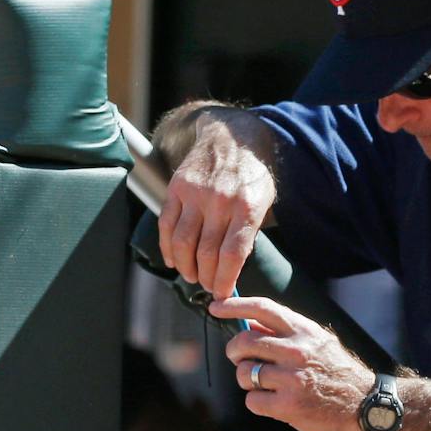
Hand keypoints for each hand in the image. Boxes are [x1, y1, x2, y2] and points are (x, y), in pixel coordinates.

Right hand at [158, 110, 276, 301]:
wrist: (230, 137)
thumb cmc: (250, 174)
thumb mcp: (264, 201)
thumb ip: (250, 232)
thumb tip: (232, 269)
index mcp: (247, 207)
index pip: (232, 255)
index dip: (224, 280)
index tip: (222, 293)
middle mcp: (220, 201)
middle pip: (206, 253)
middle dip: (205, 277)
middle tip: (207, 285)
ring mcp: (195, 194)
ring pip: (183, 242)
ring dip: (185, 266)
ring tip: (191, 275)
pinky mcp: (176, 188)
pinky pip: (166, 225)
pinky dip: (167, 248)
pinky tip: (173, 260)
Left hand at [215, 295, 373, 430]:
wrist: (365, 406)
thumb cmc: (336, 372)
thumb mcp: (317, 342)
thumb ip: (285, 332)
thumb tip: (249, 322)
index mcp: (303, 330)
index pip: (261, 308)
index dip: (234, 306)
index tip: (215, 306)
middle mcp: (296, 350)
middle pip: (243, 343)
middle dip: (235, 352)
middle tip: (241, 359)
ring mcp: (291, 379)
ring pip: (244, 373)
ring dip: (248, 380)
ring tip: (266, 385)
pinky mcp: (288, 406)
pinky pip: (252, 400)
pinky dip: (257, 403)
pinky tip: (274, 402)